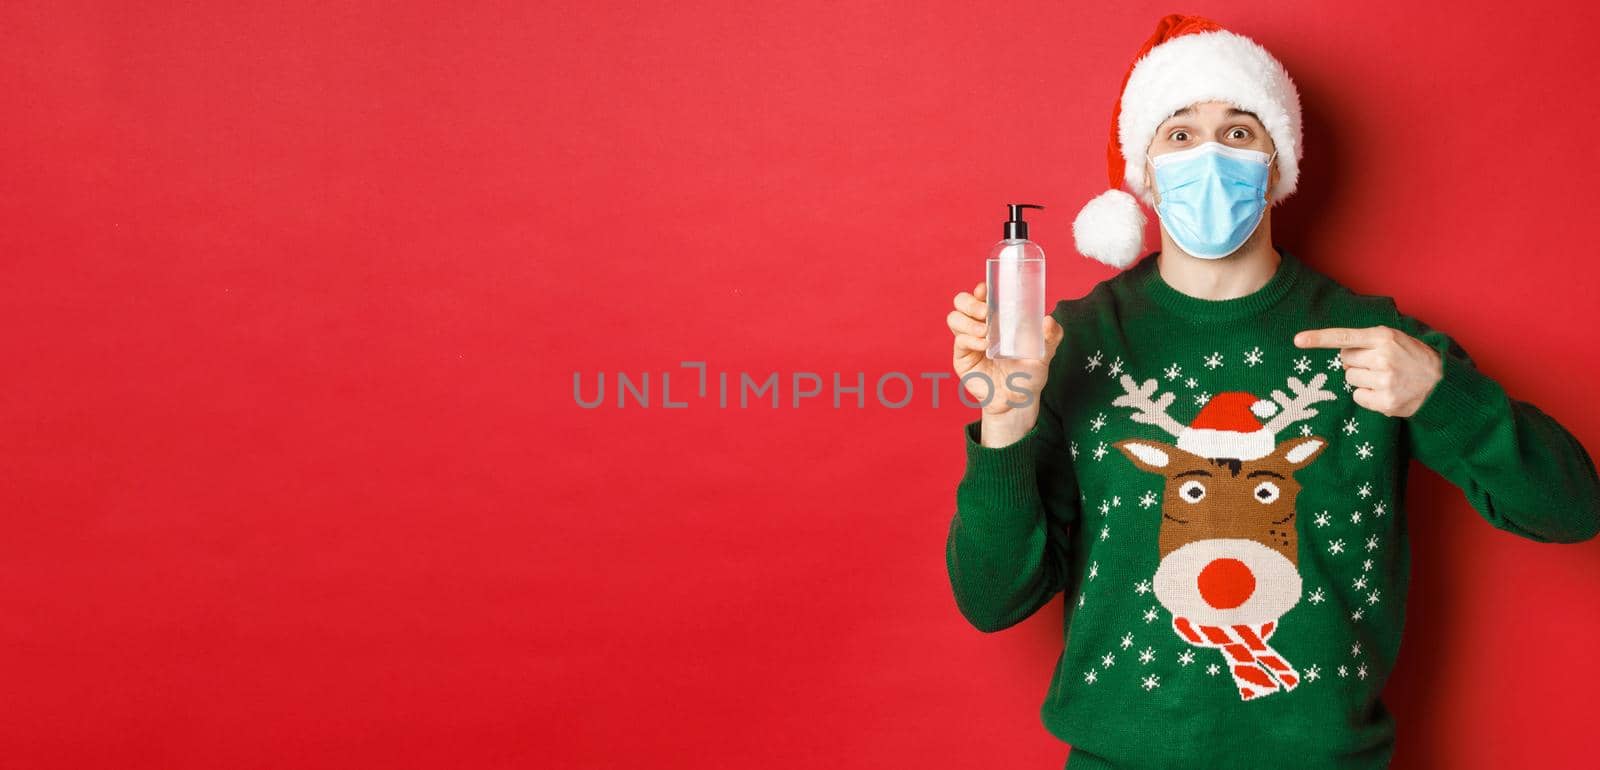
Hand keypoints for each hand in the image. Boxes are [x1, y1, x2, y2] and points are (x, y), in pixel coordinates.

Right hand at [948, 281, 1063, 415]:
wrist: (1018, 401)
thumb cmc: (1029, 374)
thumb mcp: (1044, 353)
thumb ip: (1052, 336)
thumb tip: (1048, 320)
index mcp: (997, 318)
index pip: (982, 295)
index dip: (980, 289)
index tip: (986, 289)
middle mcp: (979, 325)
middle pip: (961, 301)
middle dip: (970, 302)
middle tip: (985, 312)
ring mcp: (968, 340)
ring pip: (954, 318)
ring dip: (967, 321)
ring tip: (985, 332)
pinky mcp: (962, 357)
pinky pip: (959, 340)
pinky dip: (970, 339)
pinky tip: (984, 345)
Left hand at [1292, 326, 1442, 416]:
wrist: (1442, 384)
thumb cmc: (1413, 358)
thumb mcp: (1395, 339)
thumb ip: (1368, 341)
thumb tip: (1339, 351)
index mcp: (1383, 336)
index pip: (1345, 336)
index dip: (1319, 338)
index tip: (1298, 340)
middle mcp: (1383, 357)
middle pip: (1345, 360)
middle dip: (1356, 362)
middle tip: (1378, 365)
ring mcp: (1384, 380)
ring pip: (1350, 379)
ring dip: (1361, 379)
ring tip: (1384, 378)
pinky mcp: (1385, 401)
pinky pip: (1357, 397)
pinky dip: (1367, 396)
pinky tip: (1384, 392)